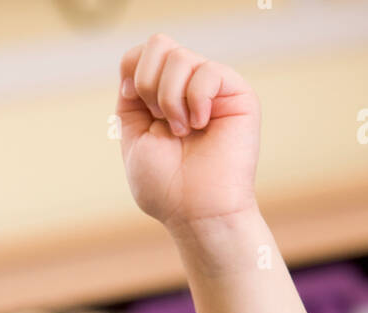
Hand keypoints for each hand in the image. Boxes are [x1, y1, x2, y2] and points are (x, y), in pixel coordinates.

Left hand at [117, 33, 259, 233]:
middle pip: (159, 44)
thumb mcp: (133, 137)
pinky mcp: (236, 93)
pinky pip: (206, 72)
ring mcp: (212, 88)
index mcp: (162, 95)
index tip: (138, 107)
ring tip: (183, 132)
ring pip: (179, 57)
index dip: (133, 73)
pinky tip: (201, 126)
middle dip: (149, 85)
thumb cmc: (166, 188)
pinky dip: (195, 102)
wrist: (197, 214)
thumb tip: (136, 68)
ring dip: (170, 101)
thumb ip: (131, 97)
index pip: (141, 53)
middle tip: (162, 123)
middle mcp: (187, 87)